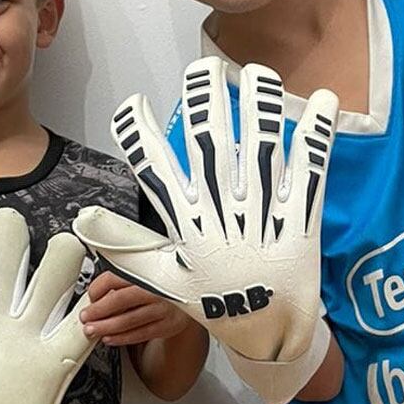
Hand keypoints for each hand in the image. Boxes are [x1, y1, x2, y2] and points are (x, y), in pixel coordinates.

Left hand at [0, 209, 95, 403]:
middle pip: (8, 259)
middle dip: (9, 236)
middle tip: (5, 223)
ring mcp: (27, 337)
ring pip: (53, 280)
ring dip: (60, 261)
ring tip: (62, 248)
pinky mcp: (54, 361)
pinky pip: (80, 328)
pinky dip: (92, 310)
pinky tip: (94, 293)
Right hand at [73, 57, 340, 403]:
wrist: (269, 334)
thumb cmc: (214, 301)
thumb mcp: (164, 279)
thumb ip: (126, 245)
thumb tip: (83, 220)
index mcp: (190, 229)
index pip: (157, 174)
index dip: (140, 137)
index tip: (133, 104)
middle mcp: (225, 218)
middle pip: (212, 152)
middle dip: (206, 106)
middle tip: (204, 68)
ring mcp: (265, 218)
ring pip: (260, 155)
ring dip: (259, 110)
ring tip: (257, 73)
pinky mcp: (302, 221)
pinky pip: (311, 172)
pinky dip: (316, 135)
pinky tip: (320, 100)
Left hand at [80, 272, 194, 346]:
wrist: (197, 295)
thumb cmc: (166, 284)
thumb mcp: (149, 271)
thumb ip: (125, 278)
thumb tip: (97, 293)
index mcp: (148, 270)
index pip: (115, 277)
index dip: (98, 288)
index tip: (90, 296)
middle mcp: (156, 289)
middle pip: (119, 300)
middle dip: (98, 311)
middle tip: (86, 317)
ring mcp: (163, 308)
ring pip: (128, 320)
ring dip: (106, 327)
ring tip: (92, 330)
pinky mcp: (168, 325)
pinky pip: (140, 334)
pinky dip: (122, 338)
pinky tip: (110, 338)